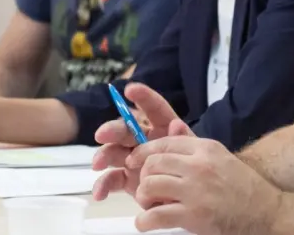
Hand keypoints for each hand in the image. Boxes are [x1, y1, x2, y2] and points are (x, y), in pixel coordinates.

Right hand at [90, 82, 188, 200]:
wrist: (192, 203)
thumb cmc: (194, 173)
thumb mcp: (193, 157)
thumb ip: (184, 140)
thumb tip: (176, 124)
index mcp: (164, 129)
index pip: (155, 109)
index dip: (144, 97)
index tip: (131, 89)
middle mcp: (145, 140)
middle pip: (127, 129)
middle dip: (113, 130)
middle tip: (102, 134)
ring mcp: (133, 159)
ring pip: (114, 152)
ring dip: (104, 155)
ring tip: (98, 163)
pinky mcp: (127, 179)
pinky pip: (112, 179)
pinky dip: (103, 185)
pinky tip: (99, 193)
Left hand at [127, 131, 282, 234]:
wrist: (268, 212)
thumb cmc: (244, 187)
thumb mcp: (221, 158)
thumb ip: (195, 150)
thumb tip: (169, 132)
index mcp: (205, 148)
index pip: (164, 142)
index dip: (143, 152)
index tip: (135, 161)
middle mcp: (199, 165)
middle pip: (153, 163)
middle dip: (142, 176)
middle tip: (145, 188)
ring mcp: (196, 190)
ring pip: (150, 185)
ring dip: (143, 197)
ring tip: (148, 205)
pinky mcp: (194, 215)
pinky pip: (156, 215)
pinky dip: (145, 221)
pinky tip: (145, 223)